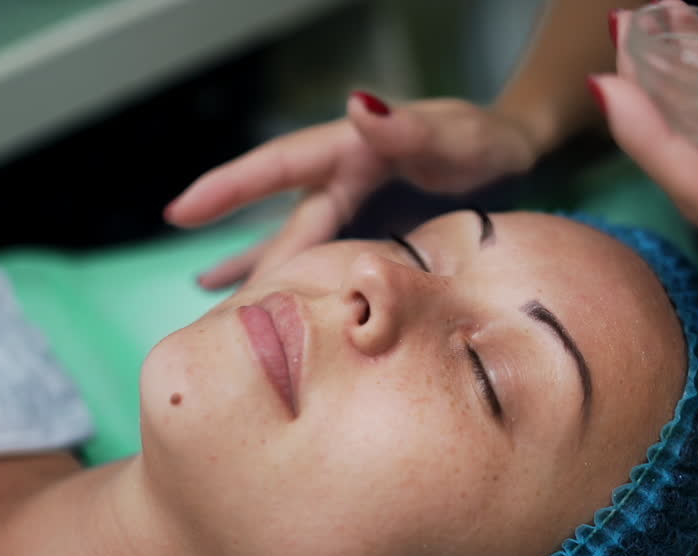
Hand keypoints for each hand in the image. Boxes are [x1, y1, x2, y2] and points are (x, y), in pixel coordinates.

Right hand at [165, 93, 540, 288]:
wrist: (515, 161)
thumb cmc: (484, 138)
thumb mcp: (454, 132)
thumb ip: (408, 126)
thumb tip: (356, 106)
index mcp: (352, 150)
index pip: (280, 165)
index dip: (231, 187)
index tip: (183, 210)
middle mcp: (343, 182)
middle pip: (287, 226)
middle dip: (248, 260)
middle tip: (211, 307)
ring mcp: (355, 212)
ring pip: (297, 246)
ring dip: (258, 272)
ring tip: (208, 300)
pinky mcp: (372, 238)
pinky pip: (326, 261)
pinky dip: (295, 278)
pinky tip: (261, 297)